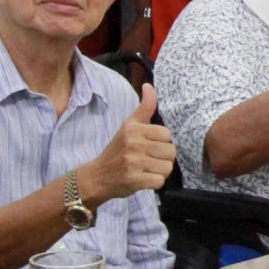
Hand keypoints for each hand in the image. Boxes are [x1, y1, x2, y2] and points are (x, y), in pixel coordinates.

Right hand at [81, 85, 175, 201]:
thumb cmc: (117, 150)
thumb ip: (144, 108)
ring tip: (146, 170)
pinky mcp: (134, 180)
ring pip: (167, 167)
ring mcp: (133, 162)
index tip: (148, 147)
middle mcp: (133, 143)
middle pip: (171, 151)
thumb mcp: (128, 126)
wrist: (97, 177)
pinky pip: (160, 181)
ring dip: (160, 172)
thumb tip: (149, 85)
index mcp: (133, 128)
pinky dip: (154, 183)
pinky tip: (143, 180)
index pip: (167, 134)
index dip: (161, 143)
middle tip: (148, 161)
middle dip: (163, 158)